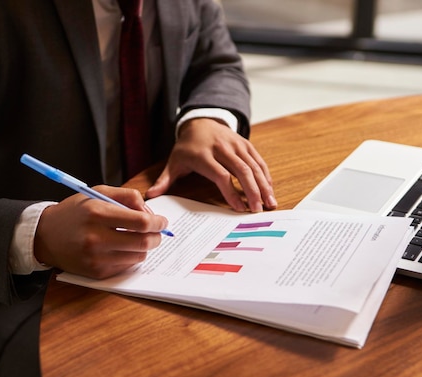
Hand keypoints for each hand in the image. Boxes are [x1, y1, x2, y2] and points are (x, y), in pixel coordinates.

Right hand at [34, 185, 168, 278]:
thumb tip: (150, 211)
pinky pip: (126, 267)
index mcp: (98, 213)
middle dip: (157, 237)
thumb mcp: (97, 192)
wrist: (45, 236)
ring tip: (137, 238)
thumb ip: (127, 196)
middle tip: (157, 232)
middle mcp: (96, 238)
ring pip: (138, 256)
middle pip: (144, 242)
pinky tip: (122, 248)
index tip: (162, 221)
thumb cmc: (75, 212)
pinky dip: (130, 257)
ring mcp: (96, 258)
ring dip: (144, 247)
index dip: (158, 222)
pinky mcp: (96, 272)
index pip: (141, 222)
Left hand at [146, 118, 277, 211]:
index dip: (230, 192)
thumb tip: (150, 197)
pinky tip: (270, 190)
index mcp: (203, 154)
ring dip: (263, 185)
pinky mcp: (245, 144)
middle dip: (252, 191)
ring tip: (270, 203)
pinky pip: (258, 160)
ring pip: (253, 165)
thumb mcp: (174, 162)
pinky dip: (265, 175)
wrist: (200, 121)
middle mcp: (222, 148)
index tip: (238, 208)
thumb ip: (164, 180)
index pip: (221, 175)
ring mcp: (236, 144)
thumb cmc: (187, 148)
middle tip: (258, 210)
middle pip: (241, 170)